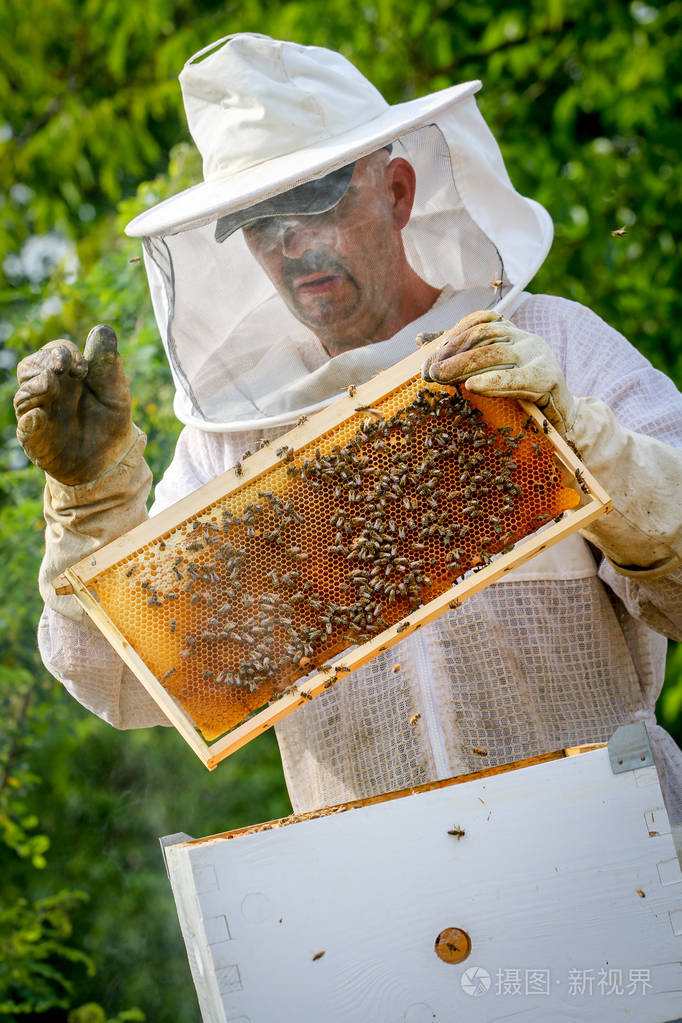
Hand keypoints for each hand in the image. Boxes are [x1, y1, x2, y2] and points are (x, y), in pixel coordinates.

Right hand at [14, 325, 133, 485]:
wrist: (112, 457)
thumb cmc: (109, 418)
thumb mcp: (115, 388)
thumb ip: (107, 361)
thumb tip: (102, 329)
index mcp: (65, 374)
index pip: (53, 351)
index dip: (64, 352)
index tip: (82, 366)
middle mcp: (47, 391)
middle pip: (29, 367)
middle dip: (44, 363)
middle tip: (63, 367)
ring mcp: (39, 414)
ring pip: (23, 395)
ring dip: (36, 387)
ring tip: (52, 385)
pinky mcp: (37, 440)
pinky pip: (25, 428)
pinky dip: (29, 421)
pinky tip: (39, 416)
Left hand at [421, 310, 577, 435]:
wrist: (564, 418)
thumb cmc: (523, 394)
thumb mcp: (492, 370)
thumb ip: (460, 353)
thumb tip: (421, 340)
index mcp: (513, 333)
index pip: (480, 323)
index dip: (453, 335)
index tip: (429, 355)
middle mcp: (526, 339)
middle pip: (484, 339)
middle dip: (452, 353)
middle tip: (429, 371)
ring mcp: (538, 357)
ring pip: (496, 354)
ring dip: (463, 365)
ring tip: (440, 377)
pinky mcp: (548, 379)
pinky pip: (516, 379)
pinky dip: (493, 381)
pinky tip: (472, 386)